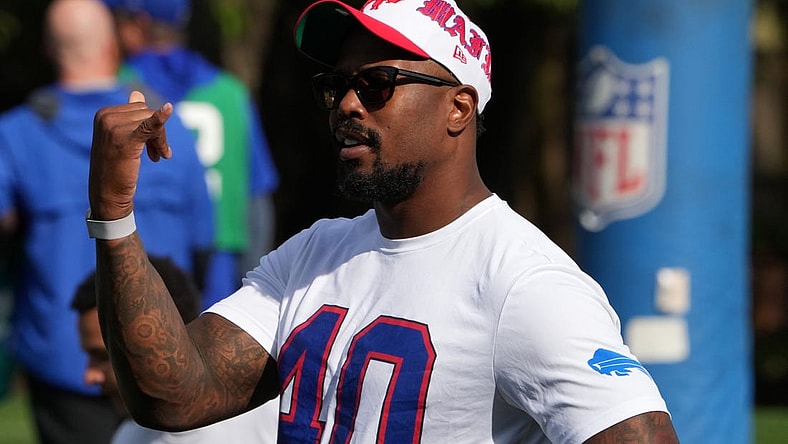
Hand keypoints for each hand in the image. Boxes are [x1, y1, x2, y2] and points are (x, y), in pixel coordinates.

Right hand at [88, 91, 173, 219]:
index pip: (140, 108)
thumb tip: (137, 93)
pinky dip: (160, 119)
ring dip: (160, 141)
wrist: (108, 193)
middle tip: (157, 154)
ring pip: (153, 122)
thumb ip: (129, 116)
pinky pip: (148, 125)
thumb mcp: (119, 137)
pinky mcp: (127, 141)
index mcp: (104, 114)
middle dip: (157, 133)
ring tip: (156, 156)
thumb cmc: (114, 166)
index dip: (151, 125)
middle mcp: (107, 117)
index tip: (151, 146)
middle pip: (147, 112)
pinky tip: (169, 109)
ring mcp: (114, 128)